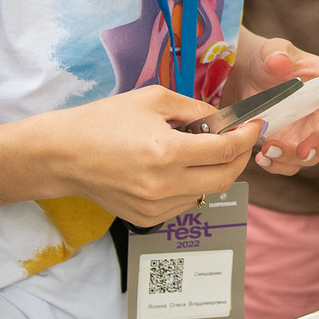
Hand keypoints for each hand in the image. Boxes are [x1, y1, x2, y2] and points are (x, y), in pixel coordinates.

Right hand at [35, 85, 257, 225]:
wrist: (64, 155)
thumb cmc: (104, 121)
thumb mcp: (152, 99)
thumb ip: (194, 109)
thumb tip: (224, 120)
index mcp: (165, 151)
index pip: (226, 150)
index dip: (247, 136)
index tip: (255, 124)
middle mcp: (163, 185)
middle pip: (225, 178)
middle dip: (241, 157)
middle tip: (241, 139)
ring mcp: (155, 207)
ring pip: (207, 193)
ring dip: (217, 171)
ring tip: (206, 150)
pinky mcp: (147, 219)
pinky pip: (186, 204)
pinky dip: (194, 185)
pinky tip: (181, 168)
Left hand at [234, 39, 318, 176]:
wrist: (248, 79)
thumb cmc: (269, 61)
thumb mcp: (272, 52)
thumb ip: (277, 53)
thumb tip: (280, 61)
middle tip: (302, 151)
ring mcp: (307, 133)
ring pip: (312, 155)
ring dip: (293, 158)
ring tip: (269, 151)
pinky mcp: (289, 146)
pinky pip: (290, 162)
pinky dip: (278, 165)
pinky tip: (263, 159)